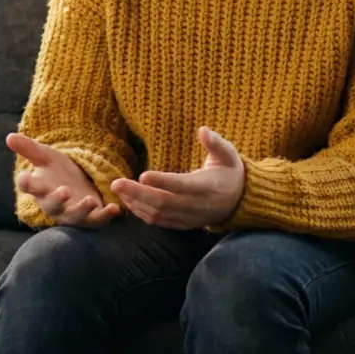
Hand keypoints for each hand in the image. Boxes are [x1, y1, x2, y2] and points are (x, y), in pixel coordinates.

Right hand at [8, 132, 120, 227]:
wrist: (78, 185)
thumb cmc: (57, 172)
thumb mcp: (45, 157)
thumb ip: (28, 148)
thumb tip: (9, 136)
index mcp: (40, 188)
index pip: (29, 186)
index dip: (26, 182)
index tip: (25, 175)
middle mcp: (53, 204)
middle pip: (51, 206)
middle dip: (57, 200)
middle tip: (64, 190)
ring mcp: (71, 213)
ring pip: (74, 216)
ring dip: (82, 210)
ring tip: (91, 200)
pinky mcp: (89, 218)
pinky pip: (96, 220)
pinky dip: (105, 216)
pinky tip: (115, 208)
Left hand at [111, 126, 245, 229]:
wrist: (239, 201)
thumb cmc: (230, 171)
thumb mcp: (229, 154)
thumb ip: (216, 142)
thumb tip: (203, 130)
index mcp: (208, 186)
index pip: (182, 185)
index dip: (163, 182)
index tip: (142, 175)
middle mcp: (197, 205)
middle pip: (163, 202)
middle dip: (137, 194)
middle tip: (115, 183)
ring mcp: (189, 217)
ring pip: (158, 214)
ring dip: (136, 204)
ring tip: (118, 190)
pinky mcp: (183, 224)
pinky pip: (160, 222)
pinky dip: (142, 213)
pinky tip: (129, 201)